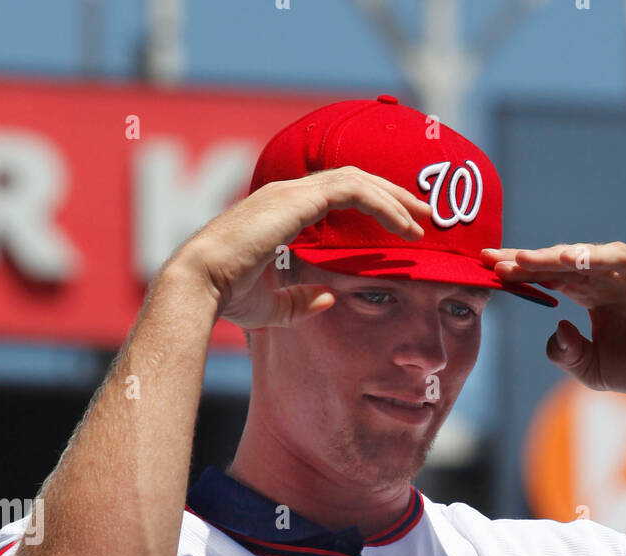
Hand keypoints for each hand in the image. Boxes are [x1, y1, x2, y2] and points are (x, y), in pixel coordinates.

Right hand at [172, 167, 432, 330]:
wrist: (200, 287)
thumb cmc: (227, 297)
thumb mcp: (273, 305)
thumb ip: (301, 301)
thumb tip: (329, 299)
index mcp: (281, 210)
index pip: (337, 194)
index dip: (373, 205)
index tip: (402, 227)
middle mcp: (288, 193)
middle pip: (353, 180)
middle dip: (392, 194)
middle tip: (425, 215)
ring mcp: (292, 192)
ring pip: (357, 179)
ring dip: (395, 196)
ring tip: (423, 218)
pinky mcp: (298, 201)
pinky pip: (352, 191)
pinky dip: (382, 204)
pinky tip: (403, 226)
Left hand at [480, 241, 625, 403]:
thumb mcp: (595, 371)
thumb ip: (567, 354)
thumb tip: (553, 328)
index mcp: (590, 295)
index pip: (547, 278)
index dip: (518, 273)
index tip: (484, 270)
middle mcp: (606, 277)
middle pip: (558, 263)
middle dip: (524, 260)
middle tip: (490, 258)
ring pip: (585, 257)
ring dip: (552, 257)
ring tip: (522, 259)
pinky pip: (623, 260)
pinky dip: (597, 256)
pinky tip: (570, 259)